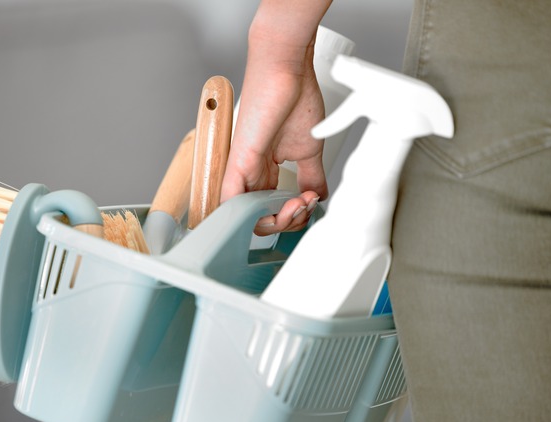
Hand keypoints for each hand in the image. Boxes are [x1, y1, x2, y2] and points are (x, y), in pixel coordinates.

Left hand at [221, 0, 331, 234]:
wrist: (287, 69)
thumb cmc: (295, 98)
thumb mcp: (309, 150)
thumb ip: (312, 176)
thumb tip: (319, 197)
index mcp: (266, 172)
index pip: (273, 211)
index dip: (294, 217)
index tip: (314, 202)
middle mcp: (251, 173)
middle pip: (261, 219)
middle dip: (289, 223)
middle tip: (308, 204)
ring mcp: (242, 169)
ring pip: (249, 216)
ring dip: (279, 221)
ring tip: (301, 203)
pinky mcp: (239, 160)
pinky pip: (231, 201)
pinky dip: (250, 216)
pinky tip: (274, 215)